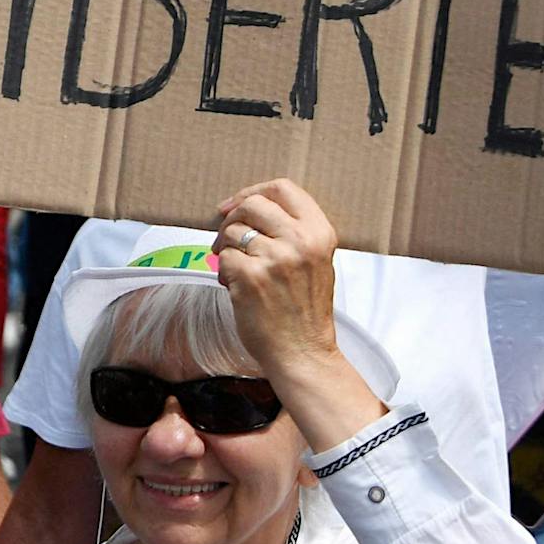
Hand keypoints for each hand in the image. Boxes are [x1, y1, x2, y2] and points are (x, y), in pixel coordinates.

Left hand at [212, 180, 342, 384]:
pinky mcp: (251, 276)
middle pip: (252, 203)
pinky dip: (222, 271)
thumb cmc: (304, 310)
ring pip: (232, 230)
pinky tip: (234, 287)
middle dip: (232, 219)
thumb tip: (244, 203)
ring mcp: (275, 258)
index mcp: (320, 234)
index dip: (254, 190)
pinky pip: (223, 257)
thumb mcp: (315, 261)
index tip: (237, 204)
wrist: (304, 355)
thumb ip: (292, 230)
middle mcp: (301, 242)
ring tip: (236, 269)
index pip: (283, 188)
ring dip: (225, 248)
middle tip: (228, 240)